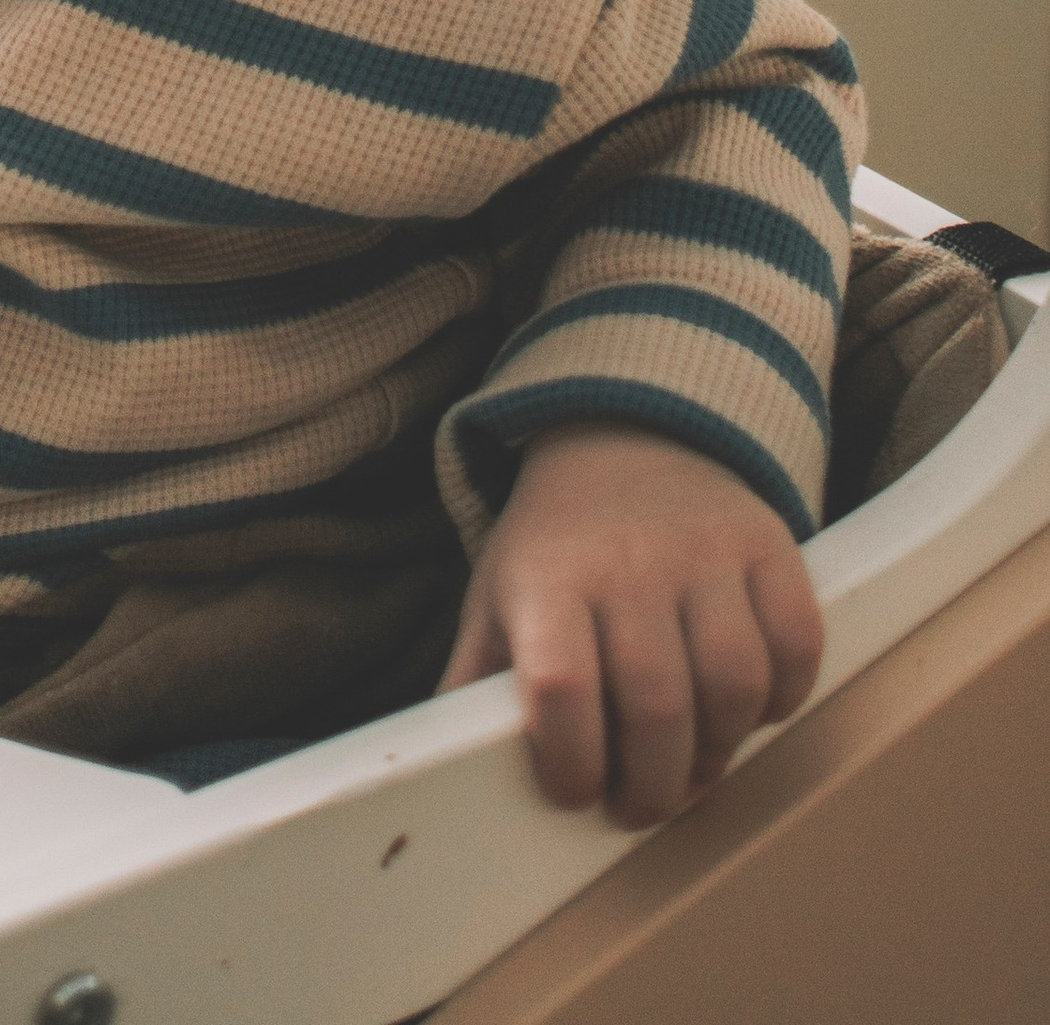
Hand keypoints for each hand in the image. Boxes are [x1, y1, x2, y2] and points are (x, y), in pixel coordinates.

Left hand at [439, 423, 822, 825]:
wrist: (621, 436)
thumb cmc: (557, 545)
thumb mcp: (497, 596)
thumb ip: (478, 680)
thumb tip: (445, 765)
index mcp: (548, 578)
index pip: (561, 689)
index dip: (571, 764)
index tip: (574, 792)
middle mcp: (629, 560)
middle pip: (657, 704)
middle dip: (653, 786)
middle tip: (641, 805)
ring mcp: (705, 549)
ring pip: (733, 684)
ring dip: (719, 751)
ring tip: (693, 763)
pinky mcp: (768, 544)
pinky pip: (797, 646)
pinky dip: (782, 697)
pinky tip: (746, 708)